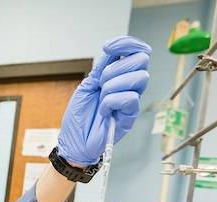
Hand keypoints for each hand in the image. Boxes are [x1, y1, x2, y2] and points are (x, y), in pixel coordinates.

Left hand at [58, 35, 151, 165]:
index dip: (126, 43)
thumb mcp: (86, 86)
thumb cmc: (78, 118)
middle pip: (141, 60)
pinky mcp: (131, 115)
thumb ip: (101, 68)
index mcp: (118, 75)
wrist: (74, 143)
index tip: (107, 48)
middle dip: (115, 68)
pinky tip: (104, 111)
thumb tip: (113, 52)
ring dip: (113, 86)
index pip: (135, 50)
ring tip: (102, 98)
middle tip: (100, 84)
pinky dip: (112, 102)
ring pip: (140, 77)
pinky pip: (131, 98)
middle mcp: (128, 85)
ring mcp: (131, 99)